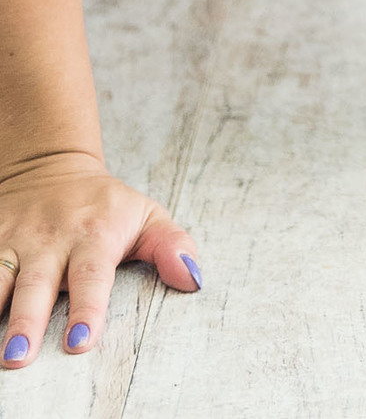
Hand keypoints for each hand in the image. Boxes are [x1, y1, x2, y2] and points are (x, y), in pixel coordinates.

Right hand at [0, 152, 201, 368]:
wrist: (52, 165)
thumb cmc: (105, 206)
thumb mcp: (146, 216)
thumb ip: (172, 246)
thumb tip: (192, 279)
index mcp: (94, 234)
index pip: (91, 275)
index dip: (87, 308)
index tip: (80, 341)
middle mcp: (51, 238)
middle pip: (37, 283)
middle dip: (27, 320)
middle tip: (19, 357)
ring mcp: (16, 239)